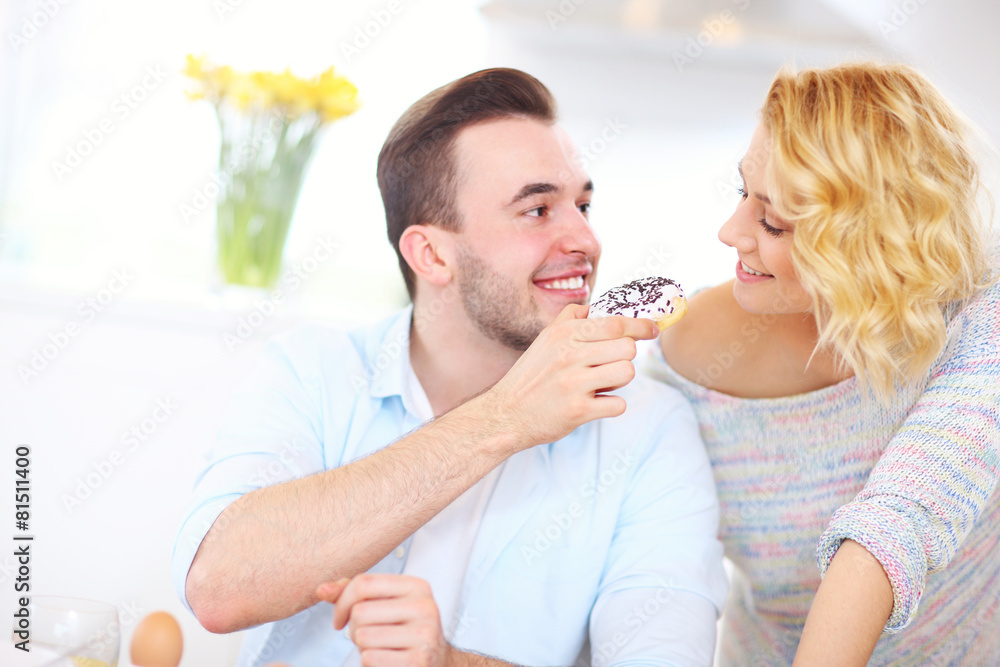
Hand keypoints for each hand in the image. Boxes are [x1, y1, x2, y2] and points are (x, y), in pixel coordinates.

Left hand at [317, 574, 451, 666]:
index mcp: (417, 586)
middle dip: (353, 628)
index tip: (340, 619)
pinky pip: (370, 658)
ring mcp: (424, 636)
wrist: (435, 663)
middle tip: (366, 636)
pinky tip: (386, 660)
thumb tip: (321, 589)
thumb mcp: (384, 605)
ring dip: (362, 647)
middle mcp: (425, 607)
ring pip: (363, 636)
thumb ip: (352, 594)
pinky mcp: (418, 661)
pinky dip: (370, 662)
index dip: (342, 602)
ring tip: (378, 647)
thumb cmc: (401, 631)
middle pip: (360, 612)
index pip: (364, 583)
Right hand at [483, 304, 656, 447]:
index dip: (639, 325)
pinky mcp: (578, 410)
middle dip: (625, 357)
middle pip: (627, 348)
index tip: (652, 329)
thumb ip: (569, 319)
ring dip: (619, 381)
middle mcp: (569, 355)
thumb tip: (593, 306)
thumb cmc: (529, 377)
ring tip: (601, 384)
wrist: (504, 415)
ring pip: (626, 373)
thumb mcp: (544, 340)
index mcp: (563, 334)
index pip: (614, 323)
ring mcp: (574, 383)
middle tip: (609, 365)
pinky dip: (611, 406)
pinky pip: (618, 404)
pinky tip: (594, 403)